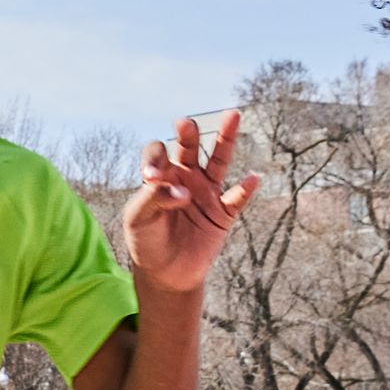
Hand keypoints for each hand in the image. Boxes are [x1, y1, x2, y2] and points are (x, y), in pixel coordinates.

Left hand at [122, 113, 260, 293]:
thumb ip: (152, 199)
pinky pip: (237, 198)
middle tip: (185, 124)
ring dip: (225, 140)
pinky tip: (251, 178)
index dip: (156, 158)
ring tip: (233, 116)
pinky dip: (245, 189)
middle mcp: (185, 178)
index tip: (152, 176)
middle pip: (189, 148)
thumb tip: (182, 191)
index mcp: (161, 175)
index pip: (158, 153)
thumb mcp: (138, 219)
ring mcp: (206, 193)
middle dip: (188, 135)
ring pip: (218, 161)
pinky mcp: (222, 213)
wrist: (164, 273)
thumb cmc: (146, 241)